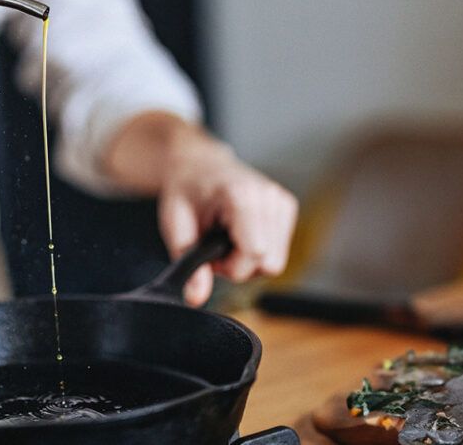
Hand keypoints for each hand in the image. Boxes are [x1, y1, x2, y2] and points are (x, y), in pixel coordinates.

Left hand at [103, 112, 298, 305]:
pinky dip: (259, 251)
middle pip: (269, 263)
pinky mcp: (288, 207)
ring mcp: (282, 201)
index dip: (230, 265)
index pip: (255, 253)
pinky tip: (240, 234)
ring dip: (249, 260)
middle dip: (240, 266)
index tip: (210, 254)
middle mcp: (269, 196)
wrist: (199, 165)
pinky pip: (279, 251)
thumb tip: (195, 297)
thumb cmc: (186, 190)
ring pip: (276, 262)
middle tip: (216, 248)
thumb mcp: (175, 224)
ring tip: (227, 239)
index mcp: (241, 196)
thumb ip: (186, 260)